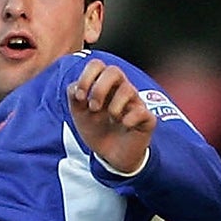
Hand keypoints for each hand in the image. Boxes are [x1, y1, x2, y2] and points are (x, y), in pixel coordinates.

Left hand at [67, 58, 156, 174]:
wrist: (111, 155)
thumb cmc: (97, 129)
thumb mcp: (79, 113)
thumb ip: (74, 96)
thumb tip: (76, 87)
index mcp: (104, 84)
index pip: (97, 65)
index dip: (86, 77)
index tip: (80, 97)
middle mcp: (121, 89)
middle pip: (114, 71)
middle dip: (99, 89)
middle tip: (93, 108)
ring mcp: (135, 103)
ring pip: (128, 89)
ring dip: (113, 106)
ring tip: (110, 119)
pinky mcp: (146, 119)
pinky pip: (141, 111)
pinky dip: (130, 118)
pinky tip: (124, 124)